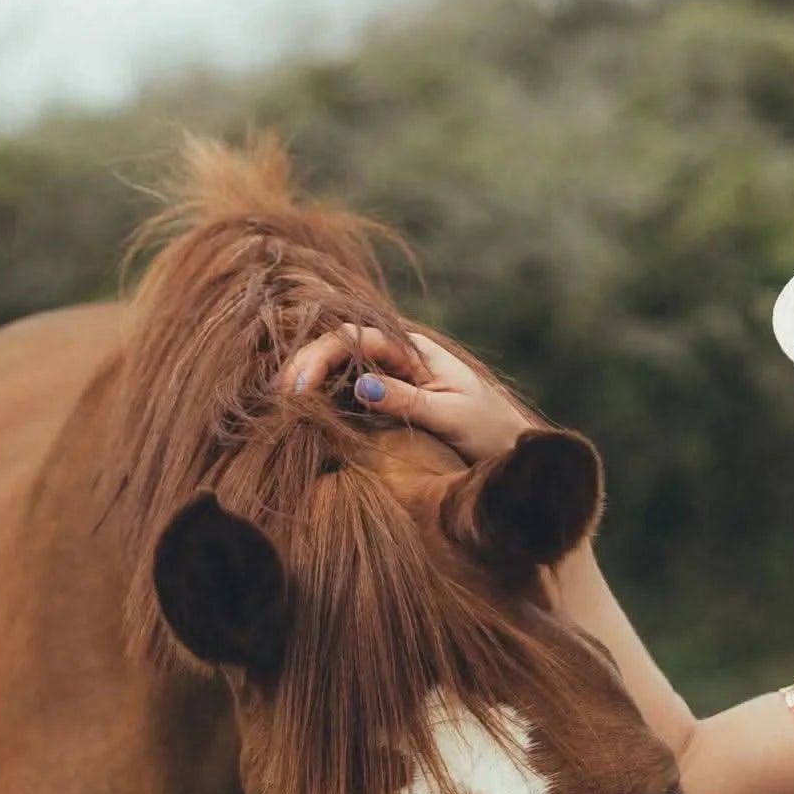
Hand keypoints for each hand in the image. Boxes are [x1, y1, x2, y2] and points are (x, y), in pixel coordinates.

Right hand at [281, 325, 534, 463]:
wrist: (515, 455)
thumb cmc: (491, 432)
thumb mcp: (450, 415)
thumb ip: (407, 400)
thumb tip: (360, 385)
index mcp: (414, 351)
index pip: (355, 339)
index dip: (321, 357)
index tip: (299, 387)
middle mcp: (398, 359)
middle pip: (340, 349)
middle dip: (306, 365)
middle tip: (278, 396)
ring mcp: (392, 382)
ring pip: (341, 371)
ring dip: (310, 382)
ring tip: (278, 404)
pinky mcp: (390, 407)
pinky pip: (350, 397)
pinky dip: (325, 402)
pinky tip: (302, 416)